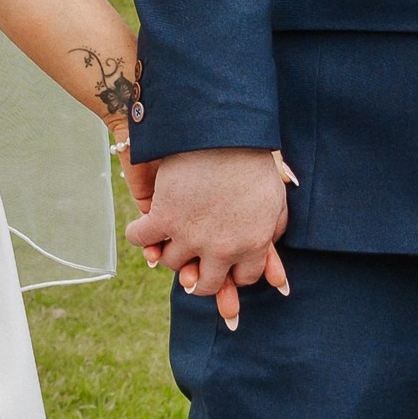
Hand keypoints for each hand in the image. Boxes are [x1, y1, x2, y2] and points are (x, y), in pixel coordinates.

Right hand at [126, 147, 290, 330]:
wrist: (227, 133)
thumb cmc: (254, 162)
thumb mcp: (277, 201)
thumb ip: (273, 233)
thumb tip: (277, 272)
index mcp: (254, 246)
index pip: (242, 279)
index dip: (233, 271)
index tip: (224, 259)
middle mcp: (222, 249)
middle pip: (205, 285)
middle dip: (199, 275)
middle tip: (193, 261)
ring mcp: (191, 236)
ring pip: (171, 262)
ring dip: (170, 249)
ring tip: (173, 233)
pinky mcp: (164, 217)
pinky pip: (141, 240)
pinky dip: (139, 234)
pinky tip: (145, 225)